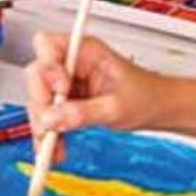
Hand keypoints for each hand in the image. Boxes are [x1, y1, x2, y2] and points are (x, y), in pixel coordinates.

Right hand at [21, 33, 167, 157]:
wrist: (158, 110)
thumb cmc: (146, 96)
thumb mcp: (117, 107)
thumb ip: (83, 113)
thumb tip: (51, 119)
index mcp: (86, 51)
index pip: (47, 45)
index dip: (47, 66)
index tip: (60, 89)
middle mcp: (72, 63)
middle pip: (37, 76)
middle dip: (41, 104)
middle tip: (50, 128)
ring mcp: (66, 82)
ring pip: (38, 99)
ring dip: (43, 126)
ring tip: (53, 149)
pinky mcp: (65, 101)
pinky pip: (47, 116)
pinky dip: (49, 135)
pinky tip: (55, 150)